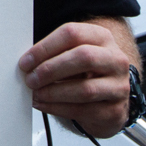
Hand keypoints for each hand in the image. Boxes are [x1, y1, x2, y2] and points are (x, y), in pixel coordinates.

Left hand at [19, 20, 131, 137]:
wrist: (109, 98)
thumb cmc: (85, 71)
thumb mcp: (72, 53)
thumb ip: (53, 53)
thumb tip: (26, 62)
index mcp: (101, 37)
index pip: (72, 34)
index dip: (45, 47)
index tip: (26, 61)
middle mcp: (115, 60)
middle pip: (83, 58)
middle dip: (50, 69)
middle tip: (30, 78)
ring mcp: (119, 86)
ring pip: (85, 89)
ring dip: (53, 92)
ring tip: (35, 93)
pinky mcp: (115, 111)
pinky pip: (84, 111)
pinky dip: (58, 108)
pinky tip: (44, 104)